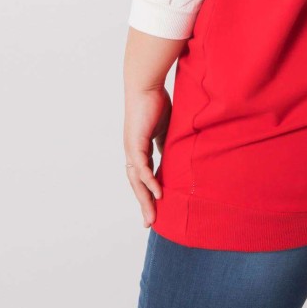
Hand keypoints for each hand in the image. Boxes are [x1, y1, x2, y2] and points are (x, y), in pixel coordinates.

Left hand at [123, 86, 171, 227]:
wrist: (146, 85)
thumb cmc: (156, 101)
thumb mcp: (165, 127)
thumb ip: (167, 142)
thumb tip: (175, 152)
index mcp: (139, 149)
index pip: (143, 176)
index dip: (148, 192)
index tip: (156, 207)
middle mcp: (132, 152)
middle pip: (137, 184)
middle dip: (144, 204)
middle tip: (149, 223)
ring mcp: (131, 149)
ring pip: (137, 180)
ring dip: (144, 199)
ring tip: (152, 216)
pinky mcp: (135, 143)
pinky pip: (142, 168)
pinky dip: (149, 182)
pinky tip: (157, 194)